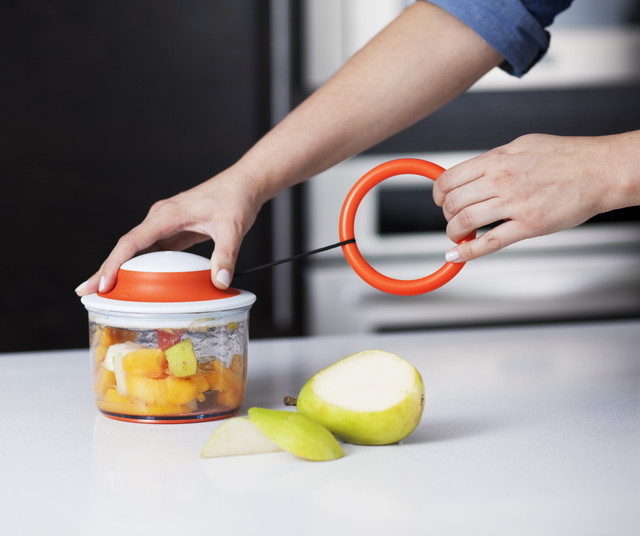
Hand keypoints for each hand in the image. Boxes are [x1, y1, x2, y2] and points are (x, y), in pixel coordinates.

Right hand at [75, 166, 265, 295]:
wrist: (244, 184)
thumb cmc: (235, 200)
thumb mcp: (233, 228)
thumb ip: (226, 254)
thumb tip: (220, 281)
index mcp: (168, 215)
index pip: (132, 241)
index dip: (115, 263)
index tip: (103, 283)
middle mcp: (161, 218)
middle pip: (127, 247)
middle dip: (106, 269)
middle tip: (87, 292)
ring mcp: (165, 224)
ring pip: (137, 249)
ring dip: (121, 268)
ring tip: (105, 292)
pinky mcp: (174, 230)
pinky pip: (152, 250)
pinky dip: (141, 265)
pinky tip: (136, 282)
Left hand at [432, 133, 629, 261]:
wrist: (600, 170)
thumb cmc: (567, 156)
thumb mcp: (522, 146)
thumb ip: (495, 160)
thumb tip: (474, 171)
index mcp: (497, 160)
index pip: (449, 178)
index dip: (439, 194)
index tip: (441, 201)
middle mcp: (501, 180)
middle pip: (453, 202)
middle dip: (447, 215)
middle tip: (453, 219)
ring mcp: (514, 204)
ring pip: (465, 221)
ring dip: (454, 233)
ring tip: (458, 235)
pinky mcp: (529, 225)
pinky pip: (490, 242)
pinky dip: (468, 252)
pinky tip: (456, 256)